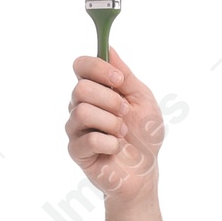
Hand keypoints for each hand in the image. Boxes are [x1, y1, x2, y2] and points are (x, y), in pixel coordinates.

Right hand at [66, 47, 164, 201]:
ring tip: (122, 134)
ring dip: (112, 123)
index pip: (81, 65)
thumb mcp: (143, 100)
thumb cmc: (144, 137)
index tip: (120, 80)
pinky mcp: (77, 151)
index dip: (98, 68)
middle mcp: (80, 105)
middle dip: (111, 101)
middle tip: (125, 114)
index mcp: (95, 90)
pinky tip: (115, 149)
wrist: (145, 172)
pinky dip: (110, 143)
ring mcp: (76, 128)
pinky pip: (89, 138)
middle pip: (81, 88)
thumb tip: (109, 48)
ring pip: (82, 112)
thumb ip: (126, 76)